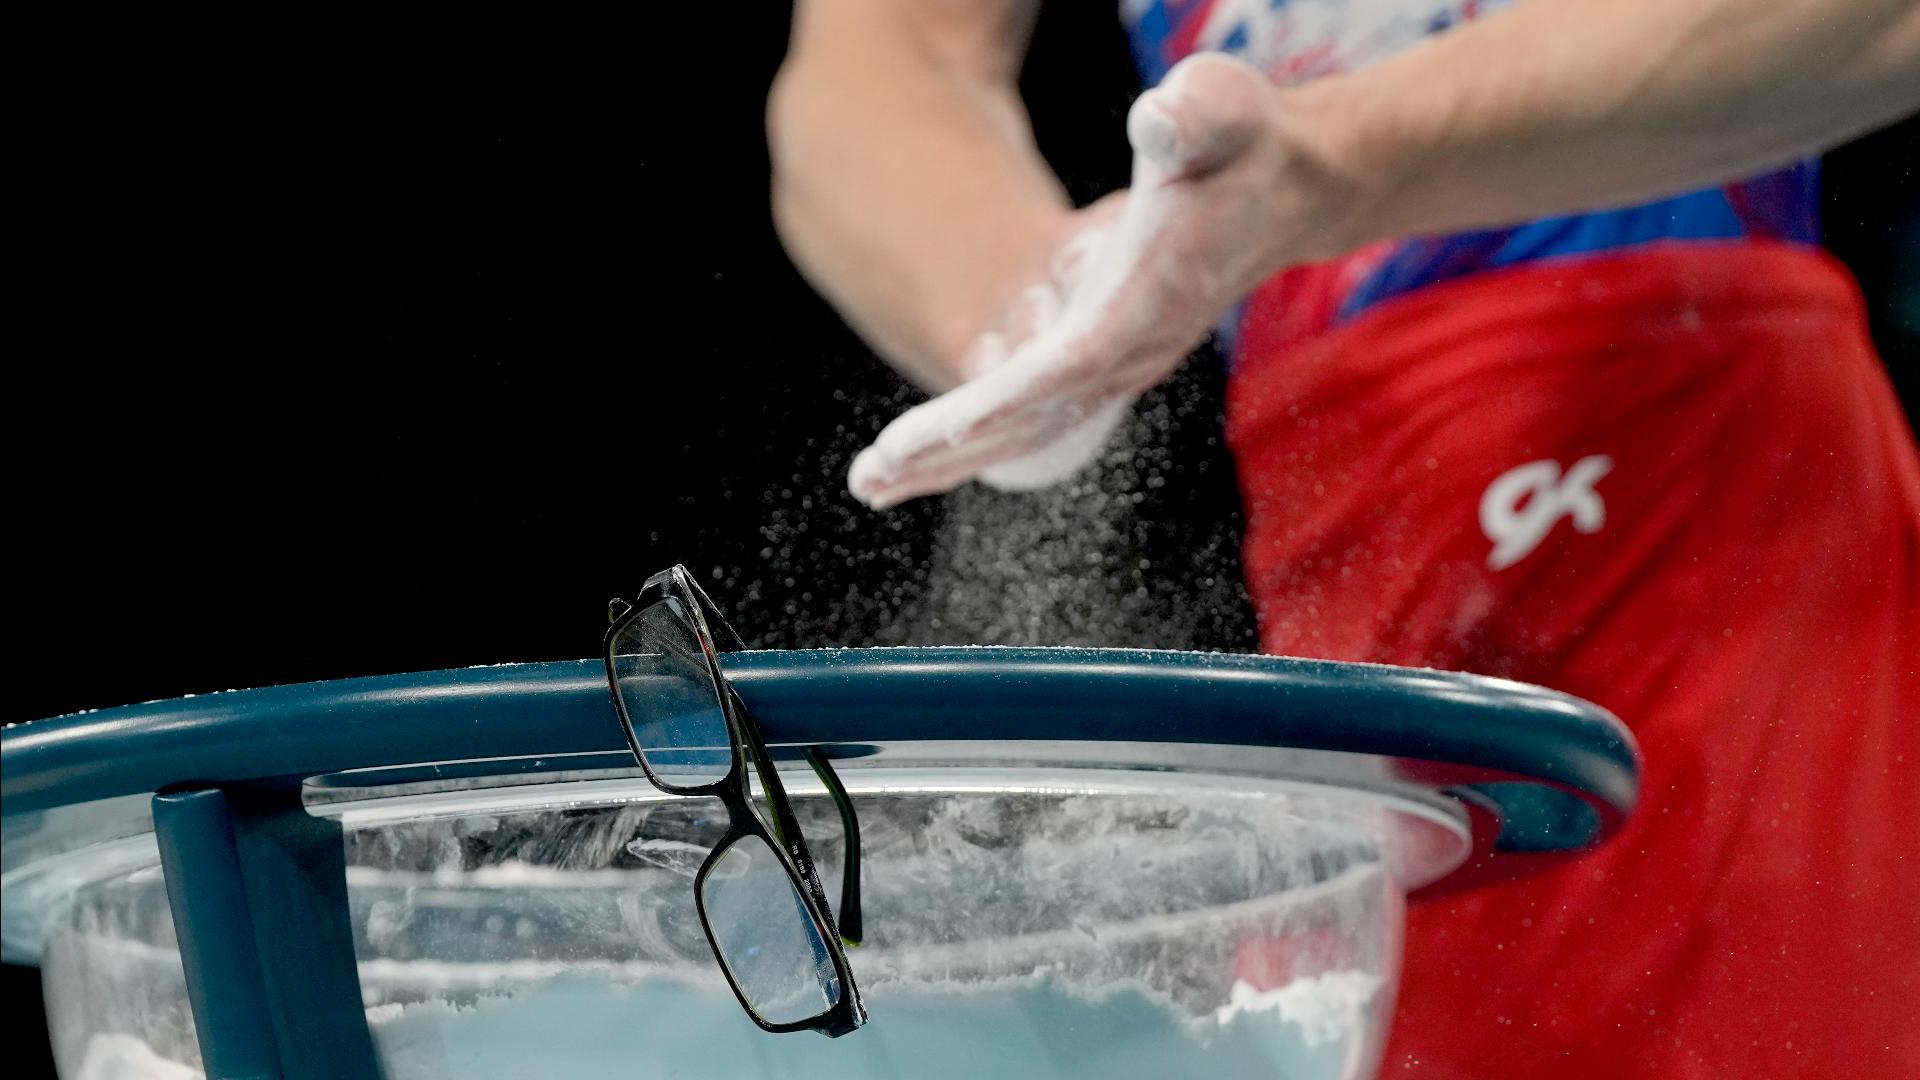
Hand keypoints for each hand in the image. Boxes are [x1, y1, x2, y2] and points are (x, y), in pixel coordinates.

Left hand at [847, 53, 1353, 508]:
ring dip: (948, 459)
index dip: (996, 405)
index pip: (1063, 368)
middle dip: (947, 452)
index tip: (932, 435)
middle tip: (868, 480)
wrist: (1285, 190)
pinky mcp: (1107, 362)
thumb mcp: (1222, 113)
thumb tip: (1165, 117)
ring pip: (1026, 431)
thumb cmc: (1242, 148)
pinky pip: (1033, 417)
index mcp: (1145, 302)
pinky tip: (922, 457)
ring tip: (872, 484)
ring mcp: (1119, 365)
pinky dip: (977, 440)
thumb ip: (1200, 115)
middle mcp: (1131, 350)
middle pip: (1031, 420)